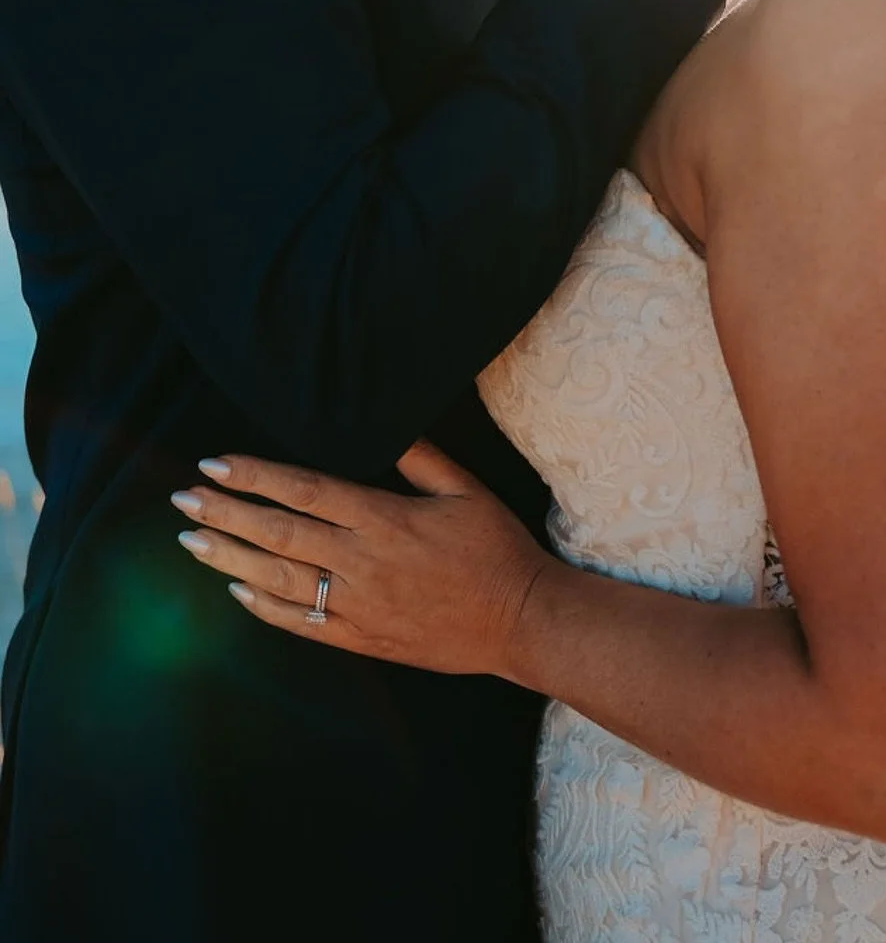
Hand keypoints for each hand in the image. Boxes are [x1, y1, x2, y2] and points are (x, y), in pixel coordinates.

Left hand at [171, 443, 547, 675]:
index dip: (256, 475)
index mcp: (384, 518)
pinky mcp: (361, 638)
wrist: (518, 621)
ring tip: (192, 541)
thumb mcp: (468, 492)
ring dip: (230, 557)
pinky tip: (237, 589)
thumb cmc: (496, 550)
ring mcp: (357, 604)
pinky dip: (264, 606)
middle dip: (226, 513)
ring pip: (278, 578)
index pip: (305, 490)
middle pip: (279, 532)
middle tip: (184, 499)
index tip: (216, 464)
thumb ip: (423, 460)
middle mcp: (362, 561)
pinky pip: (300, 622)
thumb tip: (387, 429)